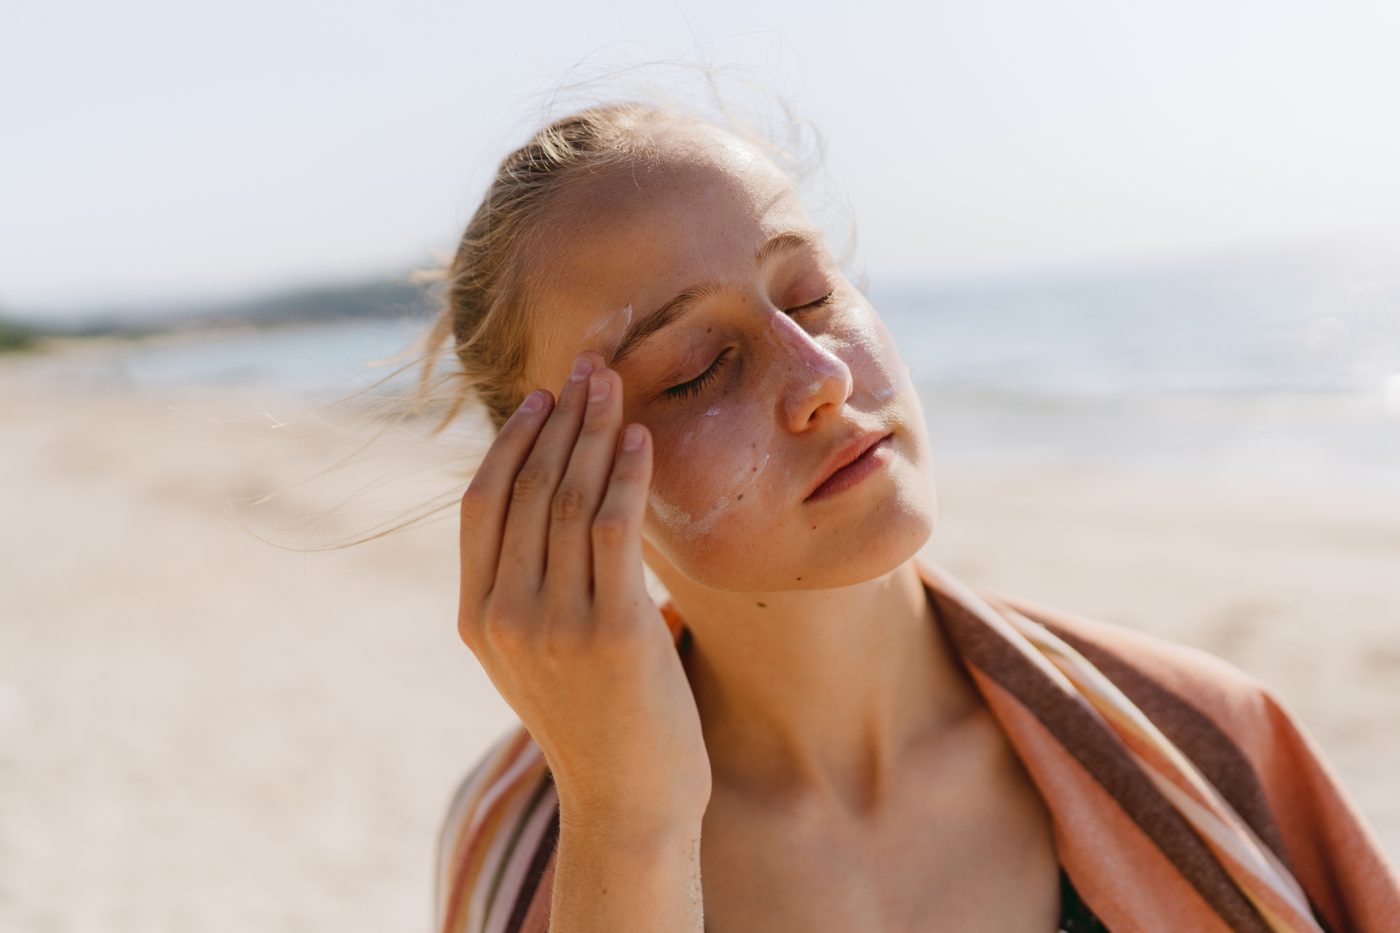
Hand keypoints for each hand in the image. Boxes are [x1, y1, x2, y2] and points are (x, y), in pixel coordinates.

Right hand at [456, 350, 711, 830]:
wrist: (630, 805)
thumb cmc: (598, 722)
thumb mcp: (538, 656)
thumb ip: (529, 590)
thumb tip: (552, 511)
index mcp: (477, 617)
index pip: (482, 503)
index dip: (512, 440)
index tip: (544, 395)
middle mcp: (503, 614)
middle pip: (527, 487)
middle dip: (560, 417)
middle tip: (588, 364)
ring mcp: (552, 623)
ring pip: (569, 498)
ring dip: (594, 431)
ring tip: (615, 384)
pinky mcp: (610, 630)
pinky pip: (613, 529)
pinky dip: (625, 476)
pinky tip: (639, 439)